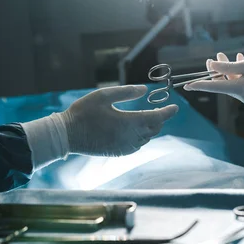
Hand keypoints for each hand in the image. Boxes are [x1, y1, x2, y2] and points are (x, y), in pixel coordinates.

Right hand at [59, 85, 178, 156]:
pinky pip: (137, 145)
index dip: (168, 112)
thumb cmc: (84, 112)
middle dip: (160, 119)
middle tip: (161, 110)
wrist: (68, 135)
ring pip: (147, 138)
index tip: (176, 106)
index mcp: (128, 122)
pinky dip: (142, 137)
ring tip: (149, 118)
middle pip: (154, 129)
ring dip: (151, 128)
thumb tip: (145, 90)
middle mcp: (130, 137)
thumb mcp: (104, 96)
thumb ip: (126, 92)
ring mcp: (124, 147)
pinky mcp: (118, 153)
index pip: (156, 117)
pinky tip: (136, 131)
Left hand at [185, 52, 243, 106]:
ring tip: (231, 56)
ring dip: (230, 70)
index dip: (200, 85)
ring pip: (234, 82)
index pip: (215, 88)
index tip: (187, 87)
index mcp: (242, 90)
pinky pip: (243, 84)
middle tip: (216, 56)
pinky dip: (240, 74)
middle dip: (220, 70)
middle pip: (225, 83)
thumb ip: (228, 67)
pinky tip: (241, 62)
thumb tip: (211, 67)